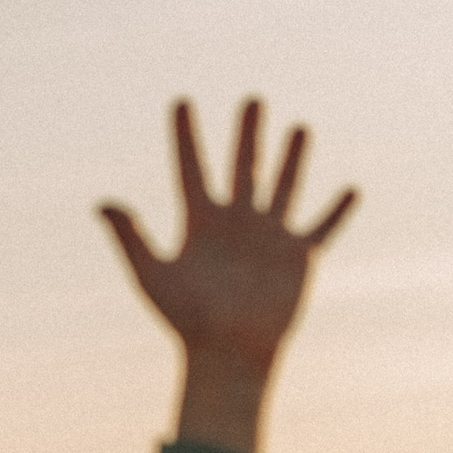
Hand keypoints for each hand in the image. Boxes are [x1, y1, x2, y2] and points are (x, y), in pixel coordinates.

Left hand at [100, 99, 354, 452]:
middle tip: (252, 99)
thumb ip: (130, 236)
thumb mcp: (152, 273)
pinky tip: (351, 189)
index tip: (180, 101)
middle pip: (242, 167)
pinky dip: (336, 209)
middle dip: (247, 134)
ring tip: (299, 127)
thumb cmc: (185, 319)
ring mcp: (269, 237)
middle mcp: (235, 223)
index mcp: (199, 222)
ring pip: (283, 186)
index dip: (185, 136)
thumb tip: (102, 203)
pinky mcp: (298, 256)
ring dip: (292, 158)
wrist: (227, 352)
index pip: (190, 168)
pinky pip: (322, 227)